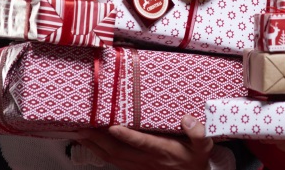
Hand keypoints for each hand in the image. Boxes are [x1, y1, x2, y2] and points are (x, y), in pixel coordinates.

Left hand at [77, 115, 212, 169]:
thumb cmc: (196, 158)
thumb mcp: (203, 146)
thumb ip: (198, 133)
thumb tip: (187, 119)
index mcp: (164, 151)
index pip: (143, 143)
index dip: (127, 136)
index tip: (113, 126)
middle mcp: (148, 160)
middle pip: (119, 151)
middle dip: (99, 140)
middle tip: (83, 127)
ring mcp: (140, 166)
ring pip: (113, 158)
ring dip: (96, 146)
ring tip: (81, 133)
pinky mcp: (135, 169)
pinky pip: (114, 162)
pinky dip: (100, 153)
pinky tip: (91, 144)